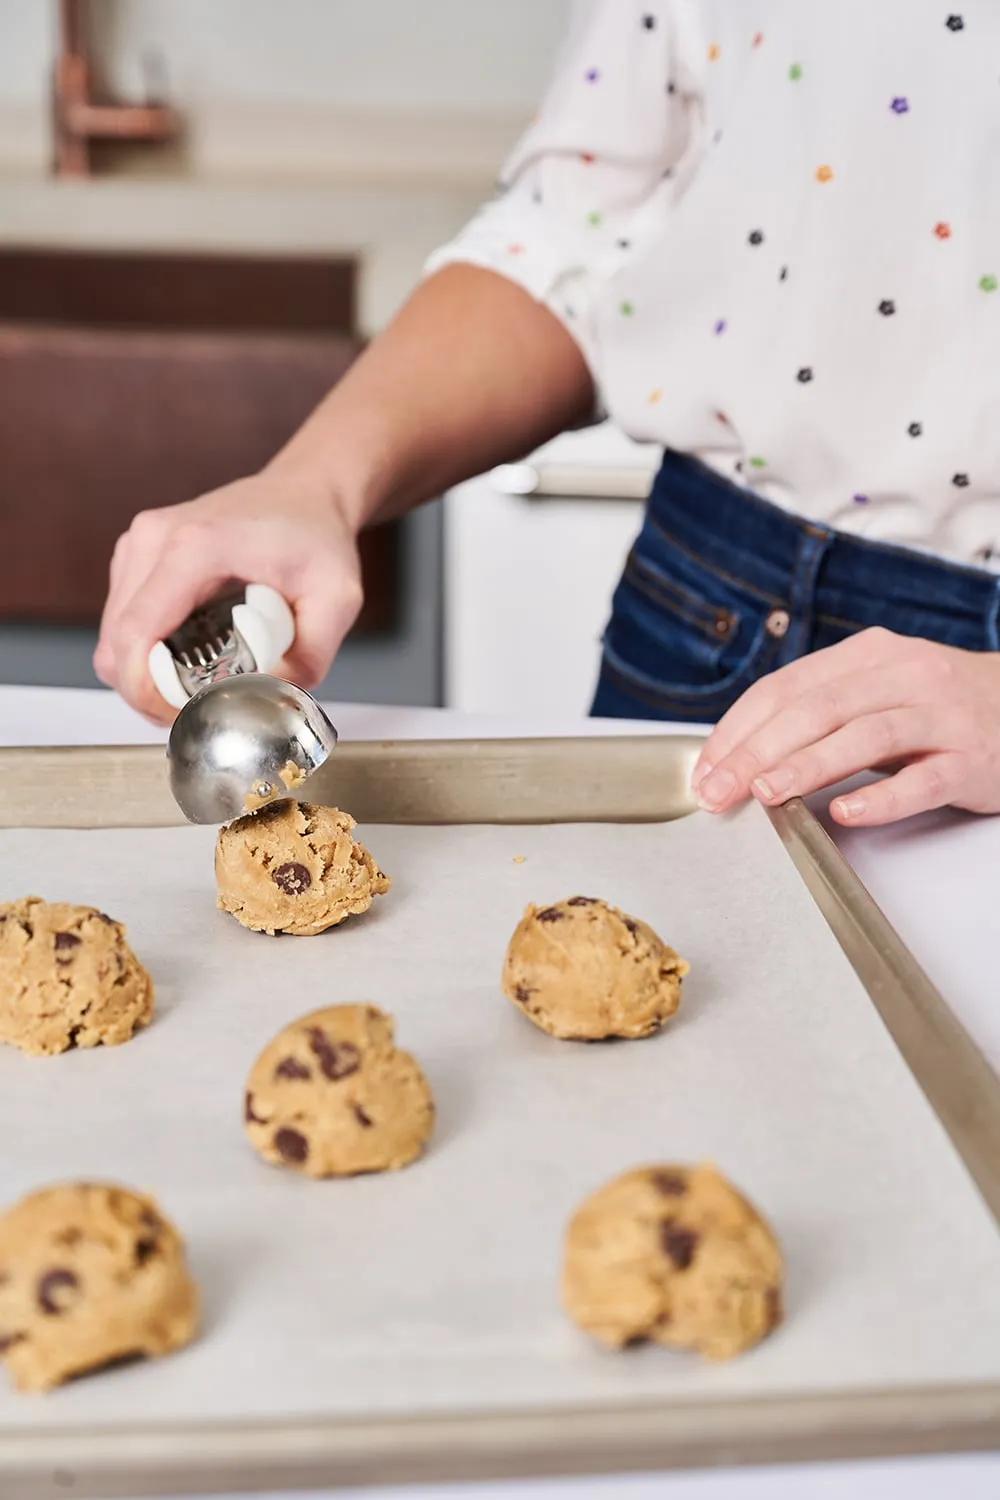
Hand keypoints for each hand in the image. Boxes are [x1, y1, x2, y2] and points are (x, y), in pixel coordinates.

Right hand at [94, 468, 362, 724]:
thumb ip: (312, 655)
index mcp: (193, 547)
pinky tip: (189, 657)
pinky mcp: (138, 556)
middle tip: (196, 711)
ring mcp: (139, 545)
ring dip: (145, 674)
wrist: (305, 492)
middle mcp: (153, 539)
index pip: (136, 634)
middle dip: (147, 692)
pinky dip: (146, 651)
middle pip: (116, 643)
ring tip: (198, 684)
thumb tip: (269, 696)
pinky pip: (124, 622)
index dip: (144, 691)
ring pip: (114, 637)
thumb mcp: (337, 598)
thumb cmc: (317, 535)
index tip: (178, 718)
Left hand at [690, 627, 999, 826]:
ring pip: (865, 736)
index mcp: (869, 655)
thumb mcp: (879, 690)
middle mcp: (904, 675)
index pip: (786, 687)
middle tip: (719, 790)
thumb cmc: (941, 707)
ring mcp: (942, 715)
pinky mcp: (973, 758)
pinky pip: (923, 779)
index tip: (706, 769)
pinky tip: (845, 813)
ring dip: (808, 765)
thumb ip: (821, 711)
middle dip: (757, 751)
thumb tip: (742, 753)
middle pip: (816, 709)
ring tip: (766, 793)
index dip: (739, 729)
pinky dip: (881, 797)